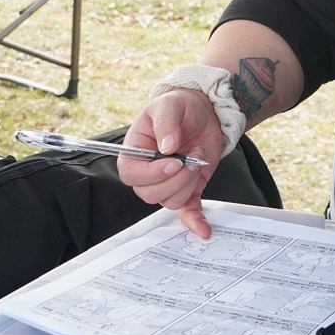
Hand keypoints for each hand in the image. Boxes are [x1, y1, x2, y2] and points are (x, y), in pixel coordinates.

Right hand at [117, 88, 225, 238]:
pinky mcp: (189, 188)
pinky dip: (195, 220)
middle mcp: (149, 172)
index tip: (173, 162)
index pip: (131, 175)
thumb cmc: (179, 106)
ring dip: (190, 183)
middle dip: (177, 178)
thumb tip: (168, 146)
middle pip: (151, 194)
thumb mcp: (169, 105)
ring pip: (172, 200)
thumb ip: (166, 124)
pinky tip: (202, 229)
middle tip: (192, 157)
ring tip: (198, 157)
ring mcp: (169, 182)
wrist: (203, 110)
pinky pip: (187, 211)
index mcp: (135, 153)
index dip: (152, 174)